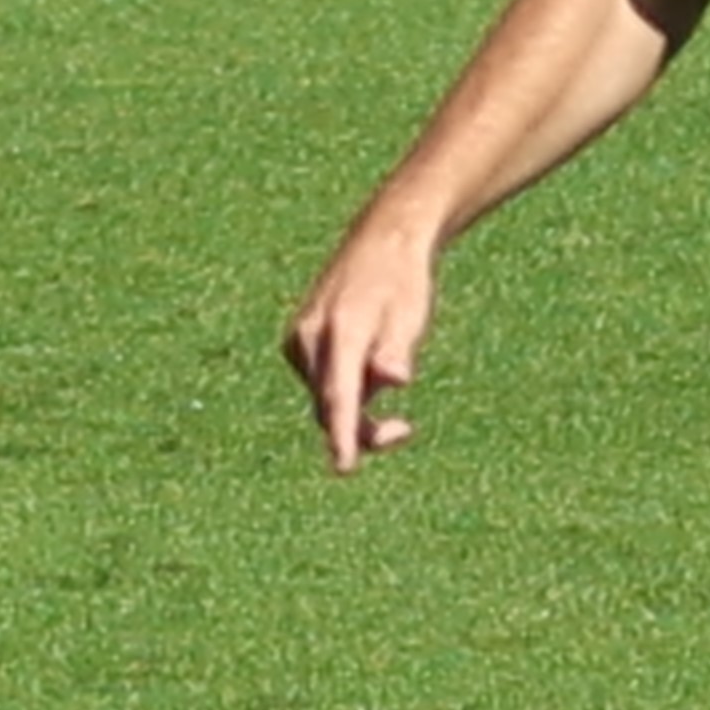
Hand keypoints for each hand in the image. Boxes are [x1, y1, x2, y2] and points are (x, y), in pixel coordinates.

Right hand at [282, 216, 440, 468]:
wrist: (380, 242)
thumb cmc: (402, 283)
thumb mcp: (411, 315)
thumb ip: (397, 350)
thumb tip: (393, 379)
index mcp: (342, 330)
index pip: (340, 394)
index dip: (343, 434)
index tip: (344, 467)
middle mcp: (311, 336)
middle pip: (329, 405)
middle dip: (361, 429)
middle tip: (404, 429)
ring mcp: (300, 340)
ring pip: (324, 396)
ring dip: (355, 406)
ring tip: (392, 369)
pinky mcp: (298, 343)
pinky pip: (322, 382)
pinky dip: (345, 389)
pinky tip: (369, 362)